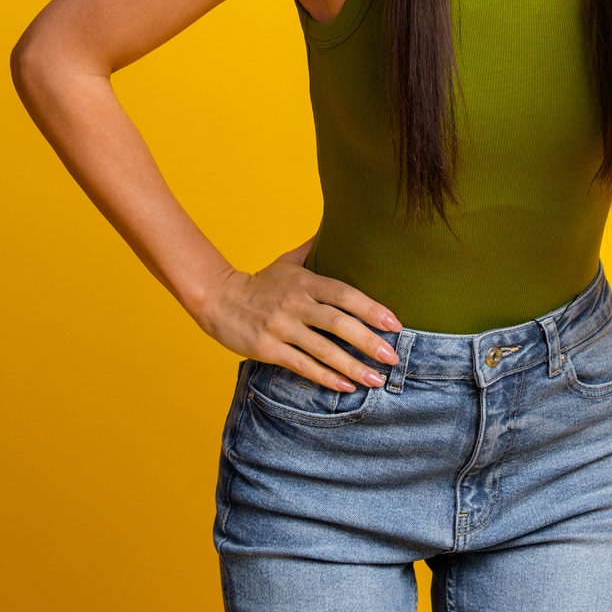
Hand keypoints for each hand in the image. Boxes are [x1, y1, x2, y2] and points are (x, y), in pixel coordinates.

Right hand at [196, 240, 402, 391]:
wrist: (217, 299)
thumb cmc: (260, 282)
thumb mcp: (288, 261)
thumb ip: (315, 247)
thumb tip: (338, 224)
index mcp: (305, 281)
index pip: (345, 295)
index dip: (371, 309)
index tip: (394, 325)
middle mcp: (296, 303)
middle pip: (338, 323)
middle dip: (368, 342)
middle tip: (392, 357)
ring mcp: (281, 327)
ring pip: (323, 349)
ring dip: (352, 366)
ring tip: (376, 380)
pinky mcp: (268, 348)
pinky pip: (302, 365)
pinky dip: (325, 377)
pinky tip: (345, 387)